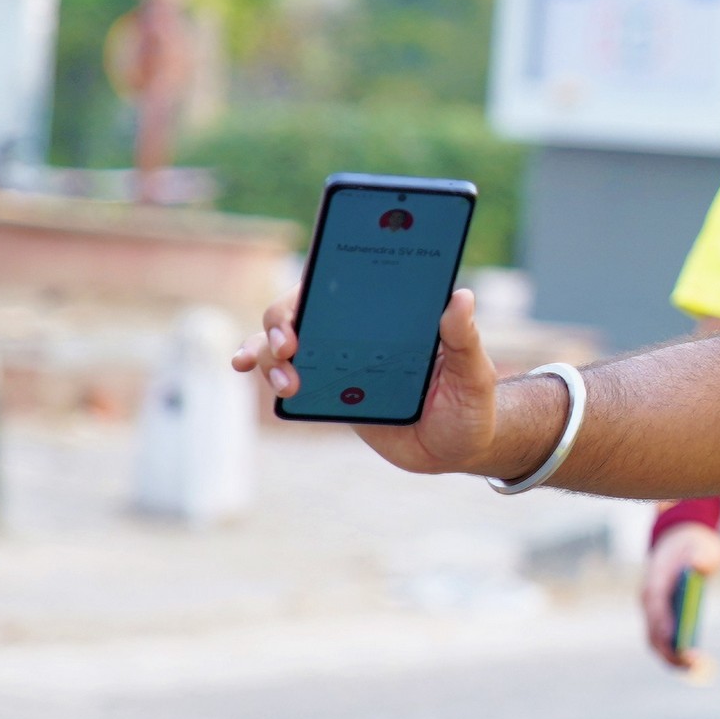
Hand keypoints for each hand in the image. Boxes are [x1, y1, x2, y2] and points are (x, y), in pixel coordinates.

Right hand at [232, 287, 506, 475]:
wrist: (457, 448)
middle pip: (306, 307)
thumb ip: (464, 339)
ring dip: (269, 350)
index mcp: (394, 314)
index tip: (310, 287)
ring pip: (285, 339)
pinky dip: (263, 367)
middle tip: (290, 343)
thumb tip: (461, 297)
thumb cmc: (472, 402)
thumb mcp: (474, 372)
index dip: (321, 270)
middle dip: (285, 319)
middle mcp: (360, 329)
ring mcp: (339, 358)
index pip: (350, 278)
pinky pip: (287, 372)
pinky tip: (245, 367)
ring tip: (286, 380)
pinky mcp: (329, 390)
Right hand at [642, 520, 719, 668]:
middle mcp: (648, 597)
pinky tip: (692, 664)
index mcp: (656, 578)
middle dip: (670, 650)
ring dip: (671, 658)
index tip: (678, 644)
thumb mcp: (701, 545)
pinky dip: (674, 653)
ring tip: (695, 670)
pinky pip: (662, 639)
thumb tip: (697, 566)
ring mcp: (651, 609)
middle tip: (693, 665)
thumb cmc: (693, 545)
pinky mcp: (660, 616)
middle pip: (653, 629)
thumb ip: (700, 554)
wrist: (681, 541)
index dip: (664, 625)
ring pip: (655, 640)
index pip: (656, 605)